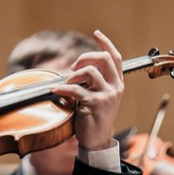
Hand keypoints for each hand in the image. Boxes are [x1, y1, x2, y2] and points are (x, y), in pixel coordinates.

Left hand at [51, 30, 123, 150]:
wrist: (96, 141)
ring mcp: (107, 96)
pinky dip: (62, 89)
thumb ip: (95, 82)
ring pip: (90, 71)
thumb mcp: (100, 97)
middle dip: (85, 57)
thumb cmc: (95, 119)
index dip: (106, 43)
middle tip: (73, 66)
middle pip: (104, 59)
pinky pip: (76, 90)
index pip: (116, 58)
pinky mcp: (96, 104)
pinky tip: (55, 90)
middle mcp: (115, 88)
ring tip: (66, 84)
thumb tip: (78, 66)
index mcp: (118, 84)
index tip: (96, 33)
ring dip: (73, 75)